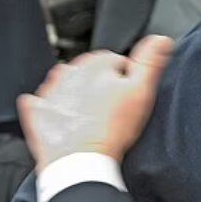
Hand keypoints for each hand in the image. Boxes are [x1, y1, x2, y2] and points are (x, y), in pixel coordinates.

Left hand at [18, 35, 174, 173]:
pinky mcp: (39, 111)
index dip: (126, 79)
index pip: (115, 61)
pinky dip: (55, 109)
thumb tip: (161, 39)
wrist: (82, 162)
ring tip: (94, 119)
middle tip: (113, 112)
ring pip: (70, 87)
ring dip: (80, 97)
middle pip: (91, 73)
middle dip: (102, 87)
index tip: (129, 97)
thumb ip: (150, 62)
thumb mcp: (141, 91)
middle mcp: (69, 71)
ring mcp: (52, 91)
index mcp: (94, 63)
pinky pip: (45, 103)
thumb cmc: (112, 130)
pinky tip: (68, 120)